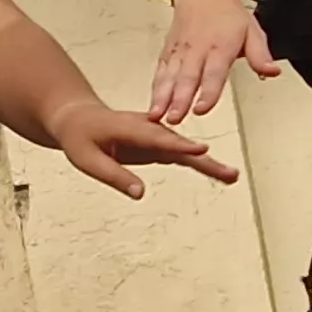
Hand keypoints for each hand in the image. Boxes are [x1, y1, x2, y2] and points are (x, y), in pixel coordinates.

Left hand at [45, 101, 239, 199]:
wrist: (79, 117)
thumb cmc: (80, 137)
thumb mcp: (86, 160)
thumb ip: (113, 176)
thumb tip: (140, 194)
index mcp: (129, 128)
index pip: (158, 138)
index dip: (179, 145)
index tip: (201, 151)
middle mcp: (148, 129)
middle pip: (179, 145)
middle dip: (204, 159)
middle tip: (229, 172)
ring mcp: (156, 136)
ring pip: (185, 151)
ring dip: (209, 163)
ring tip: (232, 176)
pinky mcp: (159, 144)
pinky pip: (182, 155)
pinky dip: (201, 164)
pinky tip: (221, 174)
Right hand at [149, 0, 277, 122]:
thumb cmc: (228, 13)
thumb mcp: (252, 31)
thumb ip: (260, 55)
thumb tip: (271, 72)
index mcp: (221, 47)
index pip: (214, 73)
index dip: (207, 92)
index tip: (202, 108)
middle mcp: (198, 50)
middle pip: (187, 78)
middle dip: (179, 99)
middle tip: (174, 118)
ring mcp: (181, 51)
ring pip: (169, 76)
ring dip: (162, 97)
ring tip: (157, 115)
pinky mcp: (169, 52)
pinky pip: (160, 71)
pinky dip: (155, 87)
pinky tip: (153, 102)